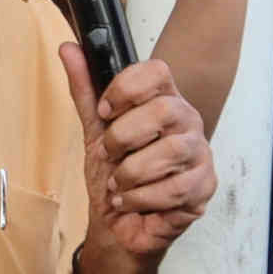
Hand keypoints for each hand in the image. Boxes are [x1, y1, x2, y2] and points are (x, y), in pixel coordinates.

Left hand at [66, 48, 212, 273]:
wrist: (119, 224)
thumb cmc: (114, 175)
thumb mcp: (95, 131)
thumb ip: (86, 91)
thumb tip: (69, 49)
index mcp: (164, 101)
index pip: (157, 72)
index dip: (126, 89)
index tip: (105, 113)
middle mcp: (187, 123)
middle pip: (164, 110)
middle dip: (124, 137)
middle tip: (110, 155)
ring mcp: (200, 155)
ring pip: (169, 151)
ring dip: (130, 173)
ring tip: (118, 184)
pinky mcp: (204, 188)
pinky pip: (174, 188)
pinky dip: (141, 198)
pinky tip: (131, 201)